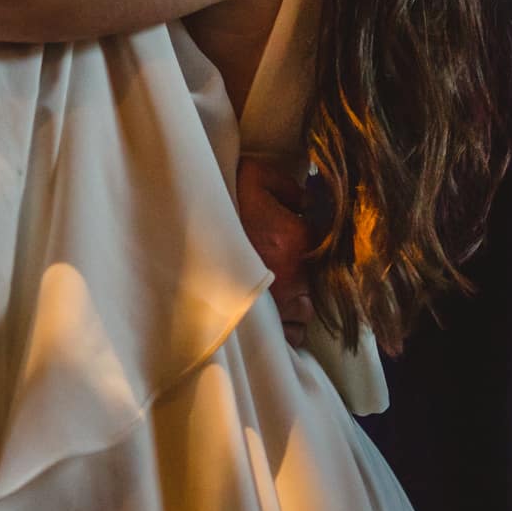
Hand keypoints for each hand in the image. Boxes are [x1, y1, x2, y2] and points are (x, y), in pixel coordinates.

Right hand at [237, 154, 315, 349]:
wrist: (184, 227)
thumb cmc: (220, 200)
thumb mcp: (257, 176)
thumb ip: (289, 187)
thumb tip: (307, 201)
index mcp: (297, 238)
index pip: (328, 243)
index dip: (314, 240)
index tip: (300, 236)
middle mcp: (295, 274)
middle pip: (319, 282)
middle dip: (307, 276)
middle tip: (287, 266)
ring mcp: (281, 303)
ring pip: (306, 311)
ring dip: (299, 303)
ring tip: (281, 292)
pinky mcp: (264, 323)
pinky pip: (292, 333)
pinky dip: (288, 326)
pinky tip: (276, 312)